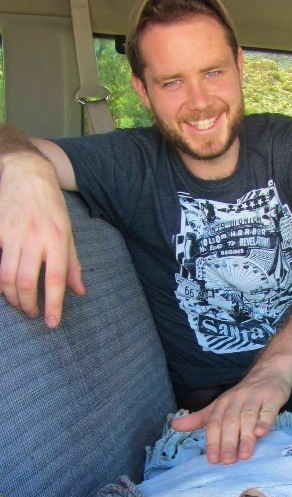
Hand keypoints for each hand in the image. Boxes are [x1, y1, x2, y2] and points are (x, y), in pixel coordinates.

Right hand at [0, 153, 84, 325]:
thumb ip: (72, 263)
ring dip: (12, 297)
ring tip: (19, 304)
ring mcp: (13, 234)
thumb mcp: (69, 232)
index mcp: (58, 239)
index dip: (54, 304)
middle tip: (33, 314)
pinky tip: (5, 288)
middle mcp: (35, 238)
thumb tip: (79, 291)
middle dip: (28, 305)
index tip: (52, 322)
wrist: (27, 173)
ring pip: (6, 277)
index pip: (56, 279)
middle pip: (26, 283)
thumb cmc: (51, 205)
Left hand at [171, 369, 291, 463]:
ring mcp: (255, 398)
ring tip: (245, 455)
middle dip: (227, 442)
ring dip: (245, 437)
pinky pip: (268, 410)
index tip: (213, 460)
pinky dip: (264, 421)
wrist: (270, 371)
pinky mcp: (272, 397)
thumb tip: (174, 425)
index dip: (212, 441)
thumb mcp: (220, 405)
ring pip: (248, 417)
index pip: (214, 423)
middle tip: (227, 461)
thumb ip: (200, 419)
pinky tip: (262, 433)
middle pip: (229, 422)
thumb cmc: (244, 395)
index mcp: (222, 403)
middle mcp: (236, 400)